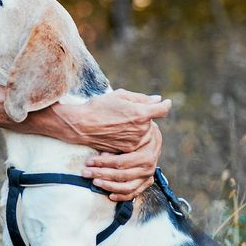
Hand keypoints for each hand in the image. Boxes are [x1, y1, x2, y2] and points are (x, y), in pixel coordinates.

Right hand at [48, 89, 170, 152]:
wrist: (81, 126)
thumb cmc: (98, 107)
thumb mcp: (119, 95)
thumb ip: (141, 98)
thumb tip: (157, 99)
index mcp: (141, 113)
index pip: (162, 109)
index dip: (164, 104)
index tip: (164, 103)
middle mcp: (141, 129)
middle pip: (150, 120)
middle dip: (143, 115)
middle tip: (126, 111)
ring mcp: (134, 141)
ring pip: (143, 131)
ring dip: (137, 126)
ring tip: (119, 121)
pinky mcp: (127, 149)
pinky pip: (134, 141)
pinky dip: (129, 135)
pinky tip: (115, 130)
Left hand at [83, 121, 162, 200]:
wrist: (153, 140)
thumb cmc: (138, 136)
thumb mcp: (129, 138)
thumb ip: (116, 147)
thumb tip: (102, 156)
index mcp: (145, 155)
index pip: (120, 162)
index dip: (103, 163)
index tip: (89, 162)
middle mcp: (148, 168)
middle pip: (121, 175)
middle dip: (101, 174)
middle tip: (86, 172)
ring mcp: (147, 177)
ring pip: (127, 187)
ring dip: (109, 186)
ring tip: (95, 182)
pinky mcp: (146, 183)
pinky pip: (133, 194)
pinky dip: (121, 196)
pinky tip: (110, 195)